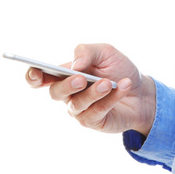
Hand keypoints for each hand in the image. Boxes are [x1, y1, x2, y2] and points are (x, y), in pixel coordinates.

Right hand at [25, 43, 155, 135]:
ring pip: (77, 103)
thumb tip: (75, 65)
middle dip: (66, 85)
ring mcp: (80, 109)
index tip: (35, 72)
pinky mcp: (94, 121)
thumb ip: (86, 51)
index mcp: (66, 74)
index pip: (41, 78)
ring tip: (109, 83)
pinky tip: (123, 86)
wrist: (142, 91)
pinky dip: (112, 97)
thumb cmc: (119, 69)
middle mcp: (69, 94)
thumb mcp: (105, 52)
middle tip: (81, 78)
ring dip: (93, 92)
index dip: (33, 76)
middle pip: (55, 92)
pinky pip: (98, 111)